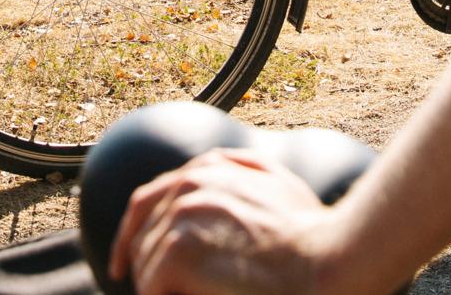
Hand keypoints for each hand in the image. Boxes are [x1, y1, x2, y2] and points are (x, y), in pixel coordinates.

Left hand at [110, 148, 339, 294]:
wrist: (326, 262)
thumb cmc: (311, 236)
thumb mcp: (277, 184)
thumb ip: (240, 172)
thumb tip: (209, 178)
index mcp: (209, 167)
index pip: (150, 198)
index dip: (133, 232)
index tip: (124, 263)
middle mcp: (190, 182)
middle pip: (141, 230)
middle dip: (140, 262)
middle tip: (149, 289)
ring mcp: (183, 213)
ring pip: (145, 261)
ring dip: (155, 286)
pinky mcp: (181, 249)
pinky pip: (151, 285)